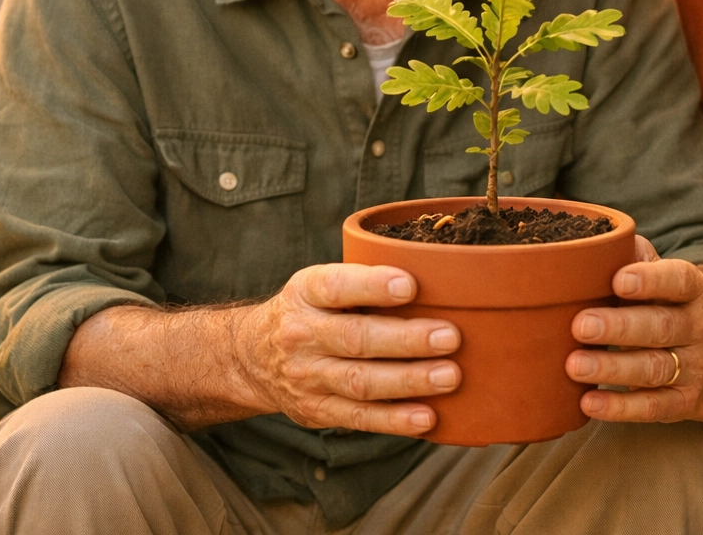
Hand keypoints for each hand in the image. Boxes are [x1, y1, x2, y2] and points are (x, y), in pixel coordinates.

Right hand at [233, 263, 461, 436]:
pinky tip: (427, 416)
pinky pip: (359, 417)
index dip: (372, 286)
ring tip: (448, 376)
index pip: (336, 286)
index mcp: (306, 293)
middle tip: (449, 337)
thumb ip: (363, 283)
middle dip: (406, 339)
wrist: (252, 356)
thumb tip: (437, 284)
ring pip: (360, 381)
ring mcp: (307, 377)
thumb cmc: (311, 311)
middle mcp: (302, 334)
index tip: (409, 285)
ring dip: (408, 380)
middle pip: (355, 338)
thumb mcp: (320, 284)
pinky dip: (395, 420)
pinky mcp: (317, 410)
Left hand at [566, 237, 702, 422]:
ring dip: (613, 368)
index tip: (618, 281)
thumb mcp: (653, 278)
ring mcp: (692, 367)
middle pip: (662, 327)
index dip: (651, 280)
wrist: (700, 363)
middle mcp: (698, 326)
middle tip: (580, 326)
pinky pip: (653, 407)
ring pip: (655, 368)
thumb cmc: (657, 307)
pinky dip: (620, 407)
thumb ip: (628, 257)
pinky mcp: (681, 403)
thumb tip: (593, 242)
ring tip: (575, 366)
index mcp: (691, 289)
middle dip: (620, 327)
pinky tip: (589, 402)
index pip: (679, 280)